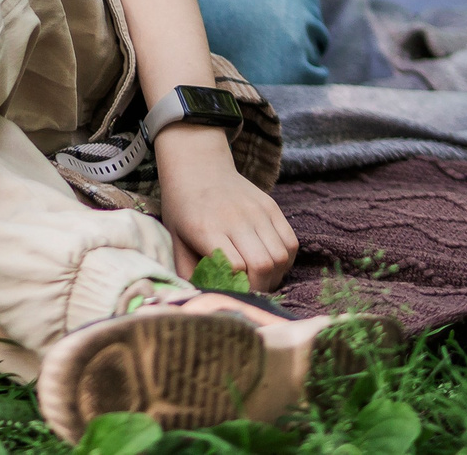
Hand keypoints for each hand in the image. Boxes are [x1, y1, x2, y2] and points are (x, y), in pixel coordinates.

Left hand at [154, 126, 296, 291]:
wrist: (198, 167)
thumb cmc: (183, 208)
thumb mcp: (175, 239)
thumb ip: (186, 271)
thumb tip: (199, 300)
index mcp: (207, 229)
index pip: (235, 267)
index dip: (237, 287)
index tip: (233, 295)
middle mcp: (235, 219)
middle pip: (263, 264)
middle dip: (260, 287)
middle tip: (251, 292)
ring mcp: (257, 211)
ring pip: (281, 255)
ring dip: (275, 275)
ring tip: (262, 279)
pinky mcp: (271, 206)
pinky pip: (291, 242)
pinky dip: (286, 260)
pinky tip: (272, 264)